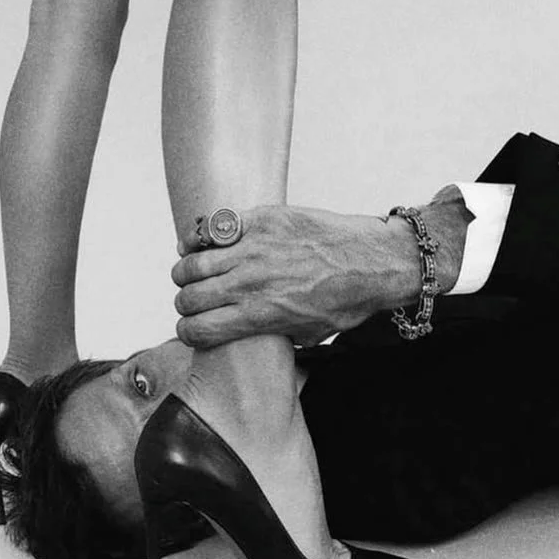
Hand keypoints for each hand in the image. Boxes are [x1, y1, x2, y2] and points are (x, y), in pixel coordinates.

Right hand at [171, 205, 422, 348]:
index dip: (187, 332)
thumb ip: (275, 336)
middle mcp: (250, 283)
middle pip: (189, 297)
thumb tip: (254, 338)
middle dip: (185, 303)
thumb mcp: (310, 334)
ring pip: (193, 262)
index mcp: (259, 316)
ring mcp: (253, 249)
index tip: (190, 328)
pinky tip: (198, 242)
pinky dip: (198, 236)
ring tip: (190, 272)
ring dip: (185, 271)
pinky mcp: (261, 220)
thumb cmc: (347, 299)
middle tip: (192, 301)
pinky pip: (213, 226)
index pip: (198, 330)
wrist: (374, 261)